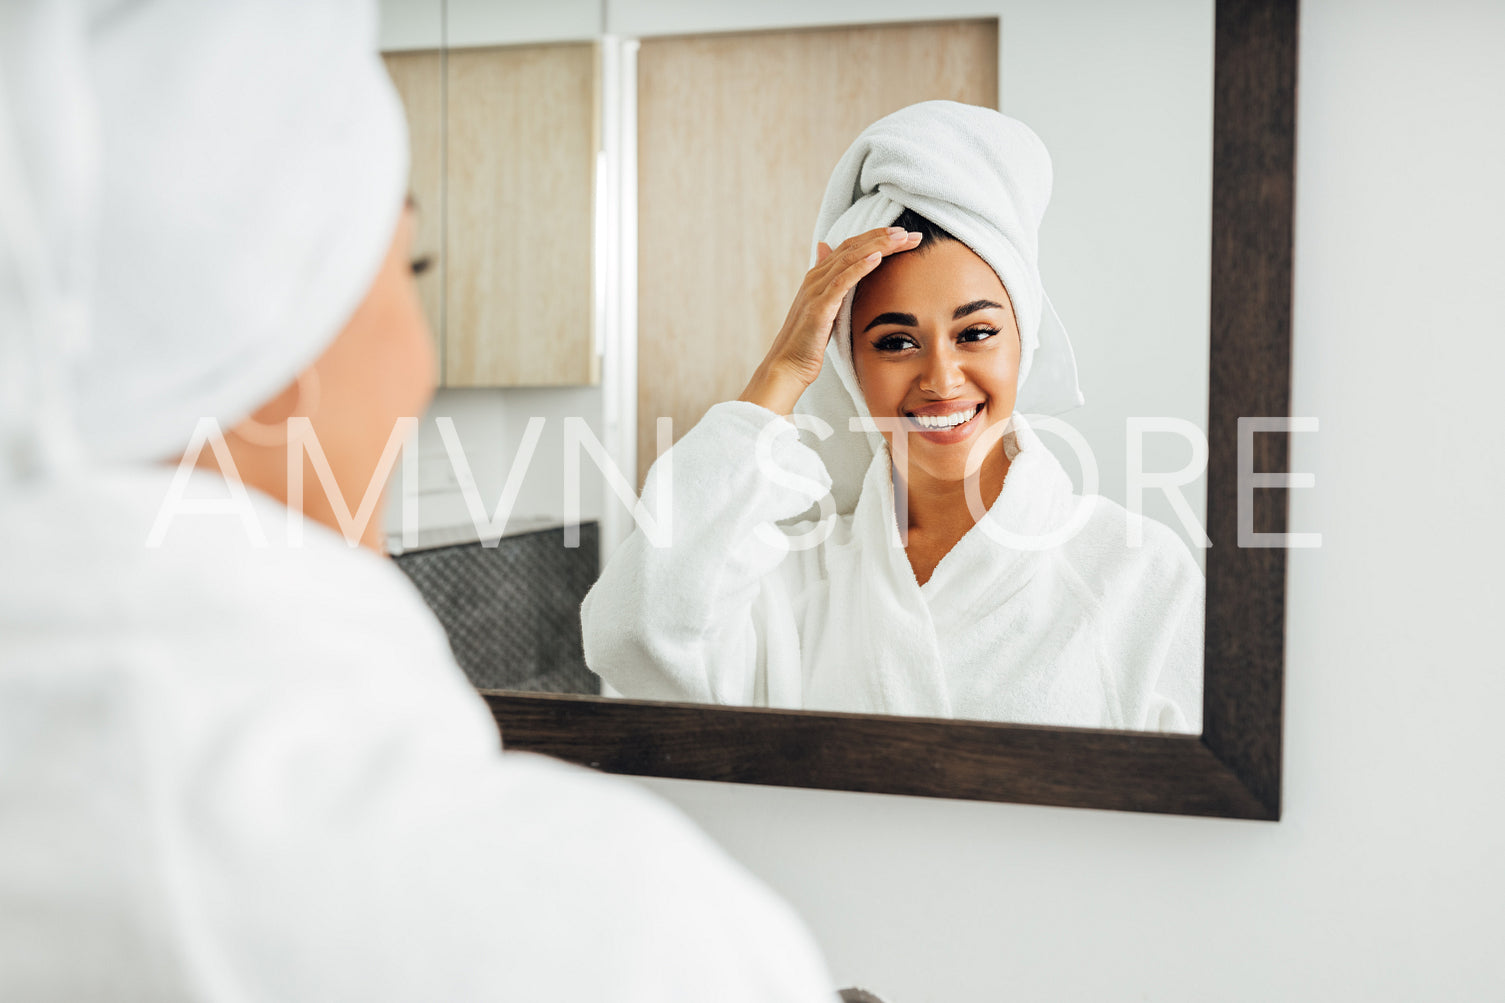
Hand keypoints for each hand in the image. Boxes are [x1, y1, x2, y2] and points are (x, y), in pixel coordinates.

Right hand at [739, 226, 921, 414]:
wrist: (788, 366)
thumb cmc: (807, 342)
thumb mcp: (822, 309)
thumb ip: (830, 283)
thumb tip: (825, 251)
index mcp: (818, 277)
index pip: (850, 247)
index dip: (877, 237)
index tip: (904, 236)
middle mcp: (815, 278)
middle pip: (853, 247)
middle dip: (883, 237)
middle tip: (912, 234)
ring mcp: (815, 291)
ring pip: (850, 259)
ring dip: (878, 246)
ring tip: (901, 239)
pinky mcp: (819, 308)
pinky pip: (842, 282)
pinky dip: (860, 267)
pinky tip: (877, 258)